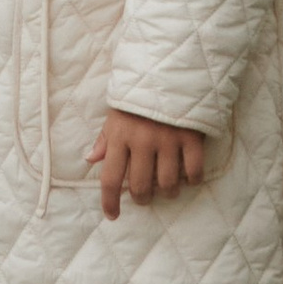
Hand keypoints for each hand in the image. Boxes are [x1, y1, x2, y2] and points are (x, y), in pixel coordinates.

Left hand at [88, 106, 208, 218]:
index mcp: (120, 135)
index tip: (112, 215)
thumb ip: (105, 138)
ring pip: (167, 184)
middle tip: (144, 196)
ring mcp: (168, 139)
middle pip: (140, 186)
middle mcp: (142, 140)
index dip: (109, 202)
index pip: (109, 178)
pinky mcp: (191, 137)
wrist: (172, 68)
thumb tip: (90, 160)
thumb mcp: (116, 112)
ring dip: (167, 191)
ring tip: (167, 187)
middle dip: (142, 198)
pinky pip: (193, 171)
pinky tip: (188, 177)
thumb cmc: (139, 95)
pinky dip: (191, 180)